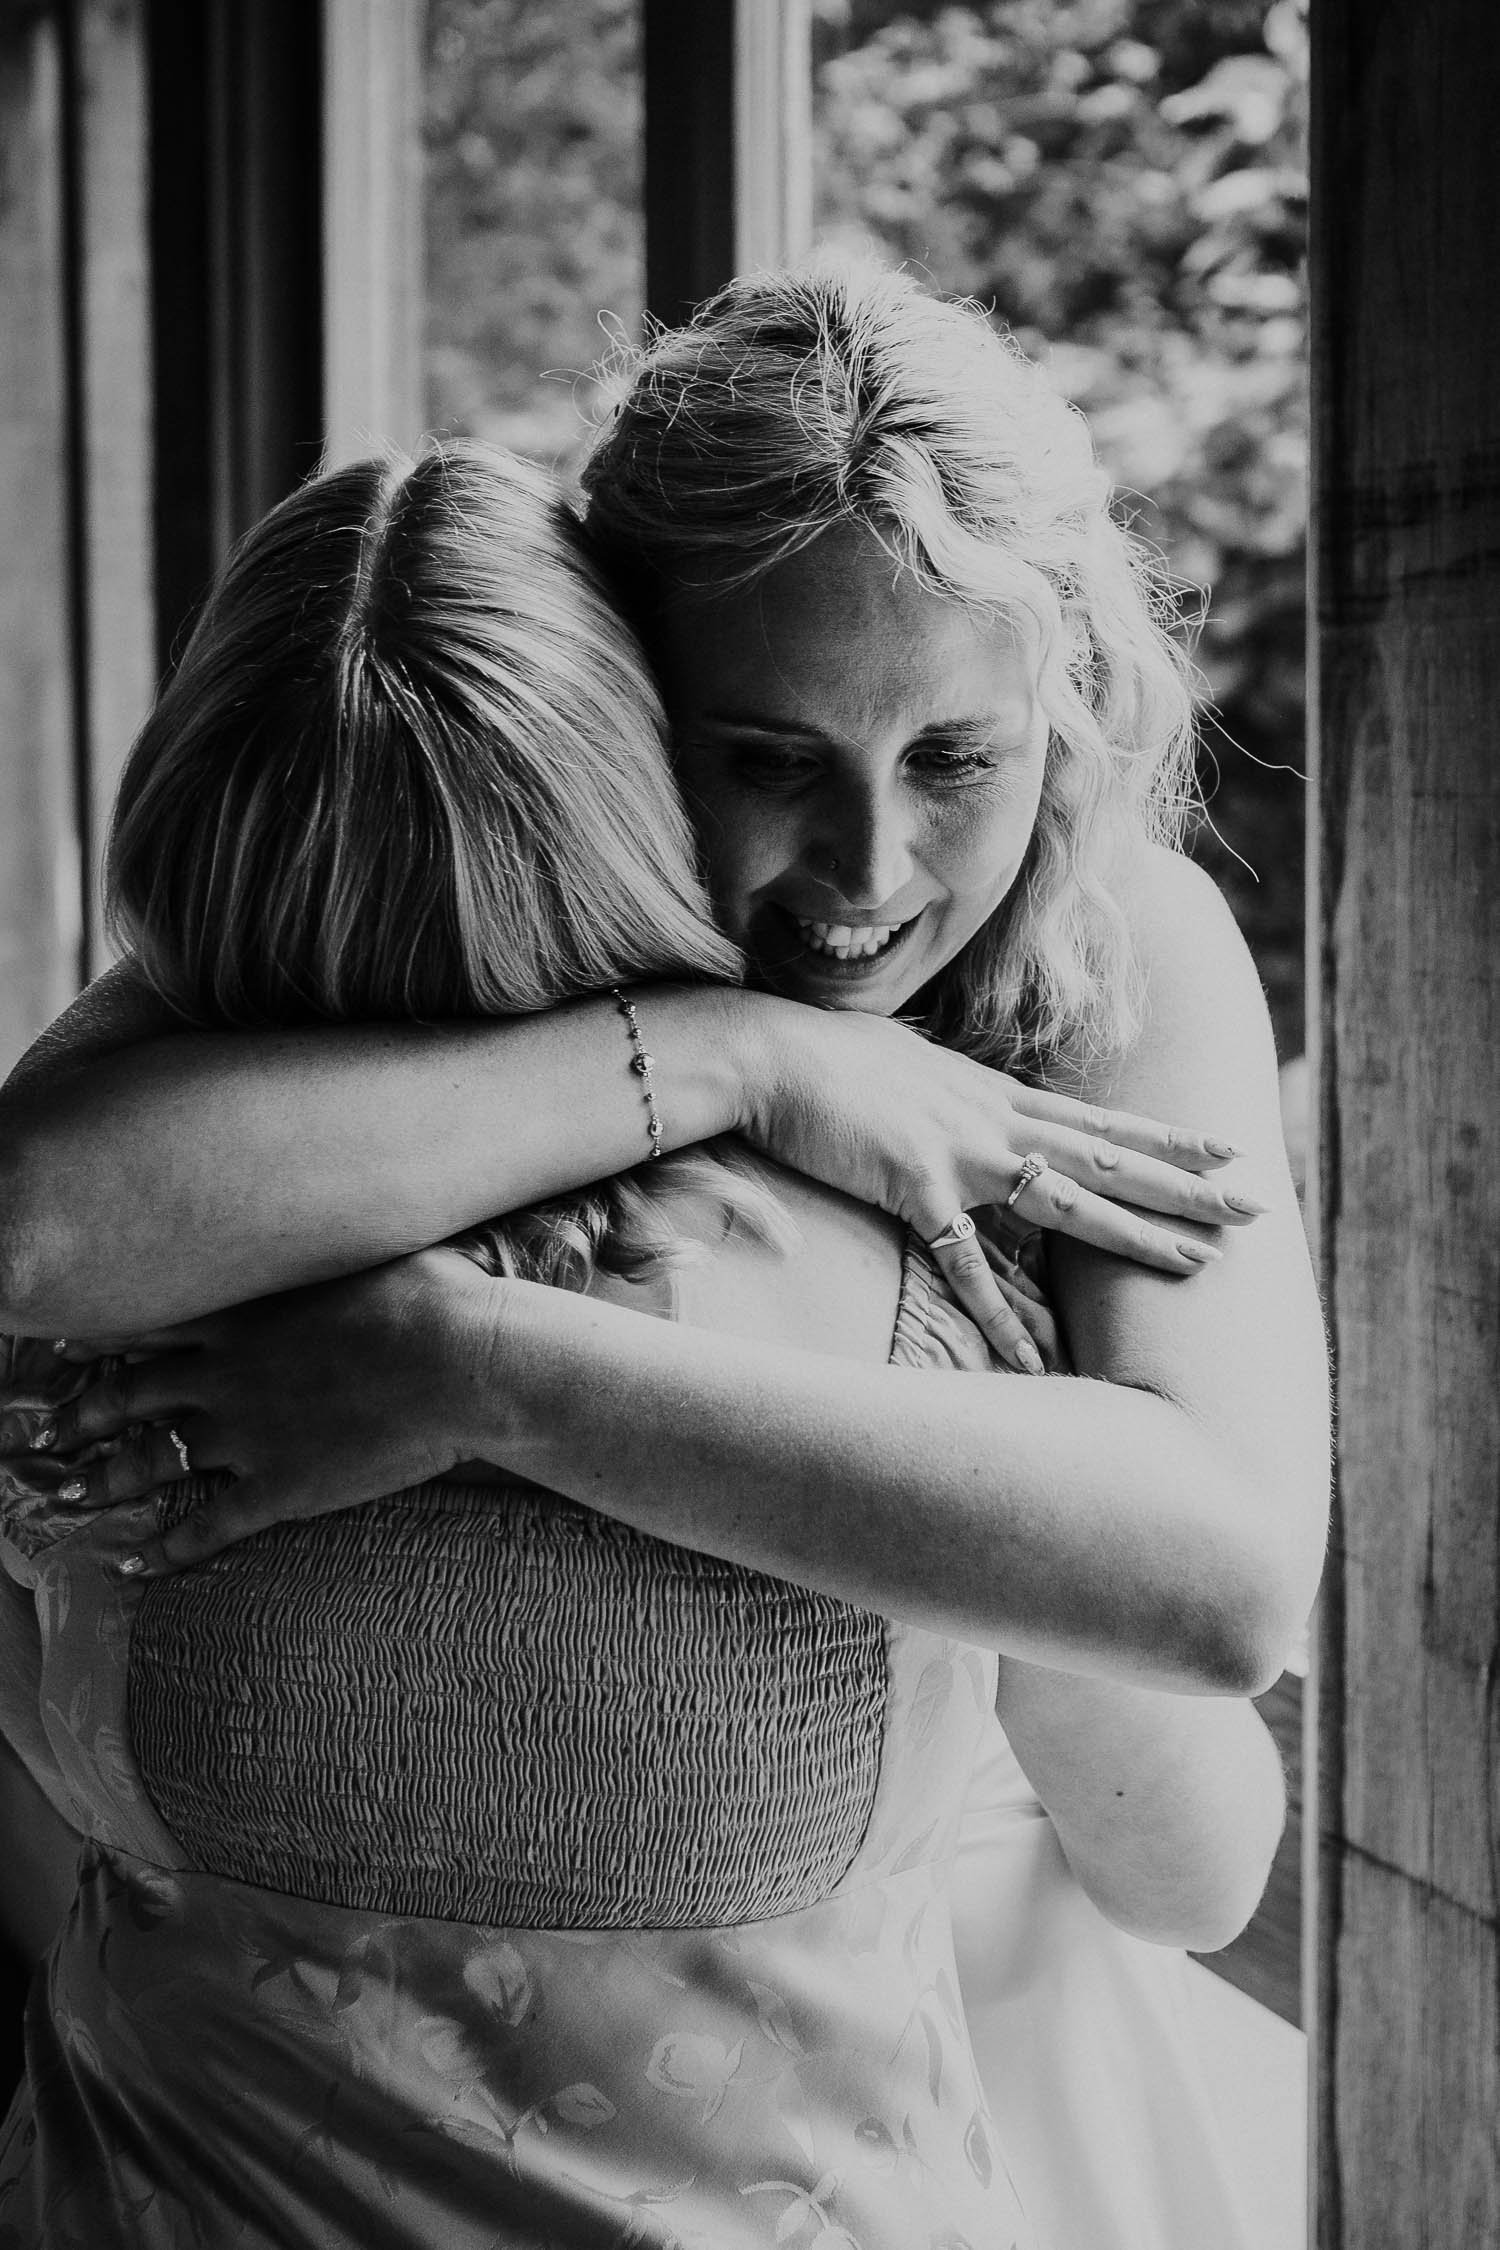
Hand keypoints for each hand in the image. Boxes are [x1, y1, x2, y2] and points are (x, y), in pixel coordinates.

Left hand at [34, 1250, 503, 1575]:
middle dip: (82, 1414)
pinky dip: (165, 1549)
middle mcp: (228, 1371)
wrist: (460, 1358)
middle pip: (131, 1393)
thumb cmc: (433, 1293)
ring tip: (68, 1494)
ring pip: (153, 1459)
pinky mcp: (279, 1487)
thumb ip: (332, 1253)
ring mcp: (249, 1433)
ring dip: (105, 1478)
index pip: (153, 1324)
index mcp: (247, 1313)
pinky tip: (133, 1565)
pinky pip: (207, 1525)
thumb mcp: (369, 1249)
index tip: (66, 1347)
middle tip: (45, 1431)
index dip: (104, 1338)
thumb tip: (343, 1220)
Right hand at [741, 1007, 1263, 1362]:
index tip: (1226, 1148)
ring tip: (1196, 1264)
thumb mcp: (910, 1064)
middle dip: (1187, 1184)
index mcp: (994, 1095)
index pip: (1099, 1122)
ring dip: (1135, 1236)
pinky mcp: (915, 1185)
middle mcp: (994, 1121)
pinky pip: (970, 1265)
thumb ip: (951, 1090)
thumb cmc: (828, 1062)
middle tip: (1256, 1206)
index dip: (1166, 1138)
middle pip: (1109, 1158)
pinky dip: (1005, 1316)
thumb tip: (966, 1098)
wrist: (771, 1052)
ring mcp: (961, 1152)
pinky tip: (1038, 1357)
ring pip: (1069, 1201)